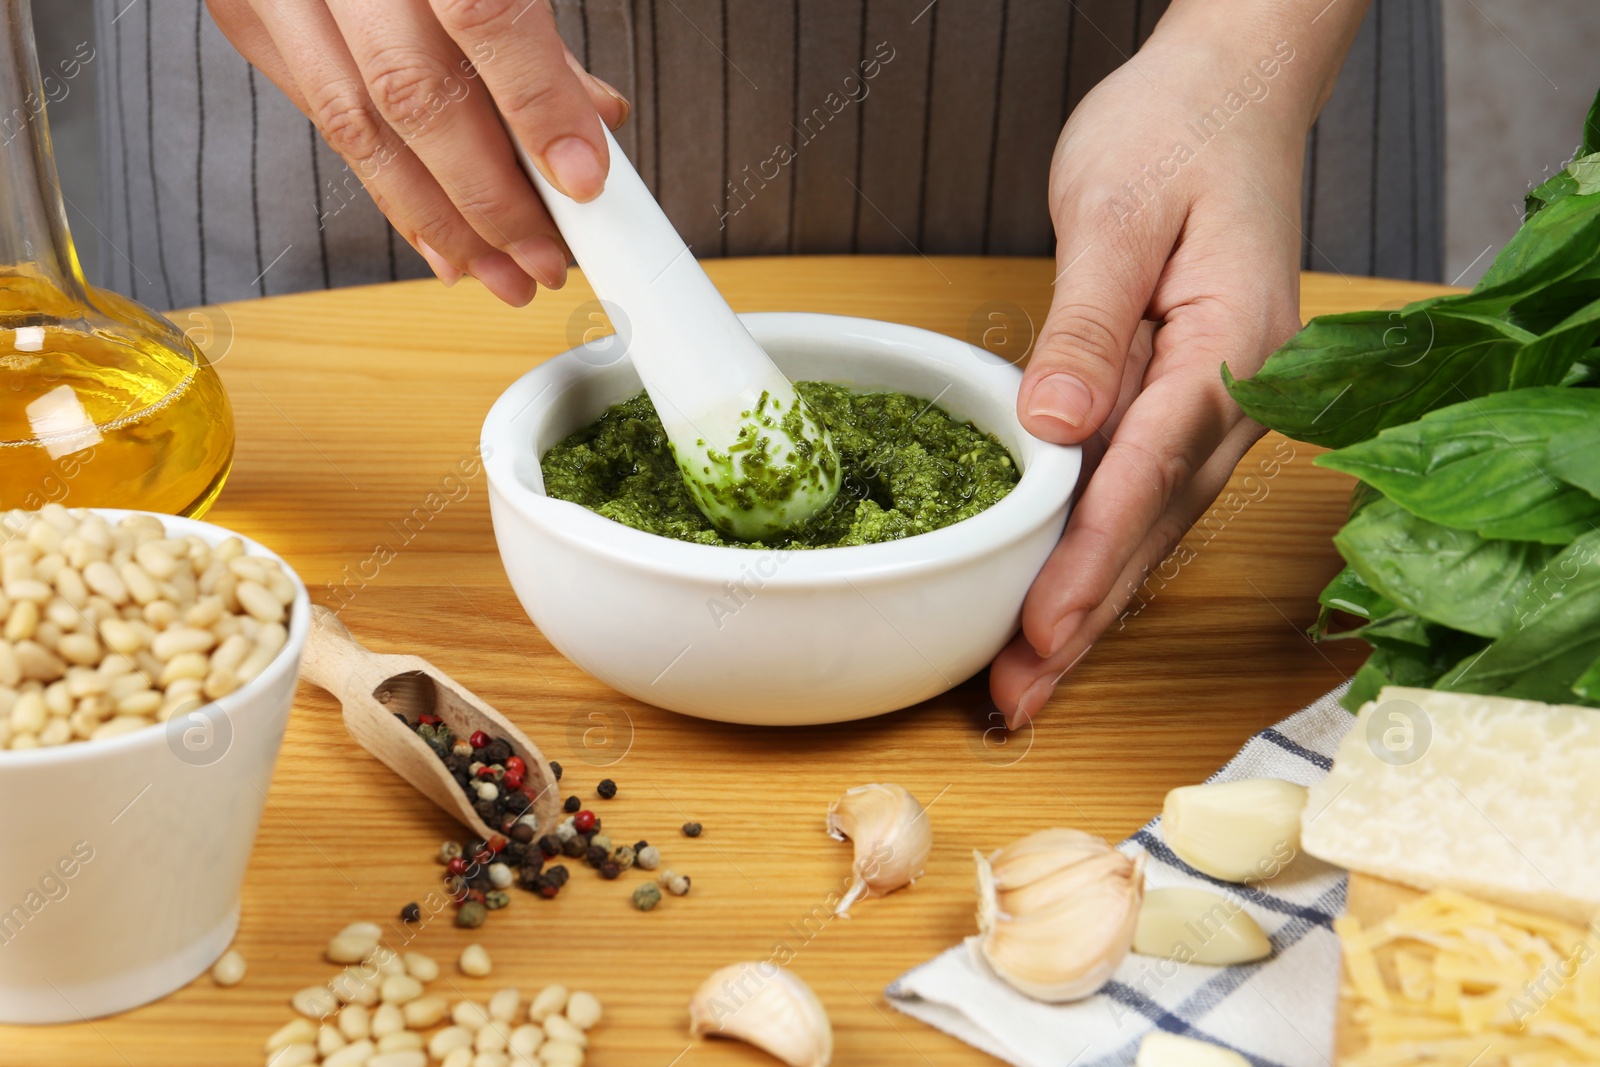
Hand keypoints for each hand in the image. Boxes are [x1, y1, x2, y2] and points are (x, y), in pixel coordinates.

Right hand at [208, 0, 629, 305]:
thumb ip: (535, 27)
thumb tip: (593, 120)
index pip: (482, 13)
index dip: (537, 106)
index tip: (580, 181)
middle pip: (413, 91)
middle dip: (487, 199)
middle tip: (543, 259)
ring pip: (356, 125)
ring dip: (436, 219)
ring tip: (497, 271)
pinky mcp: (246, 10)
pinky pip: (321, 114)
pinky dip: (386, 184)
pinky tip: (435, 233)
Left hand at [989, 0, 1368, 726]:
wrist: (1228, 93)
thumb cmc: (1175, 131)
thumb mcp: (1114, 211)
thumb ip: (1089, 324)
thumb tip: (1057, 425)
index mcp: (1233, 346)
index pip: (1149, 471)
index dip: (1090, 560)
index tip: (1040, 629)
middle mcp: (1238, 392)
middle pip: (1152, 526)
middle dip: (1083, 618)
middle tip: (1016, 699)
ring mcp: (1218, 405)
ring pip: (1146, 526)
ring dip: (1087, 606)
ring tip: (1025, 683)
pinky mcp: (1184, 404)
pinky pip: (1138, 495)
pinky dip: (1095, 556)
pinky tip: (1058, 604)